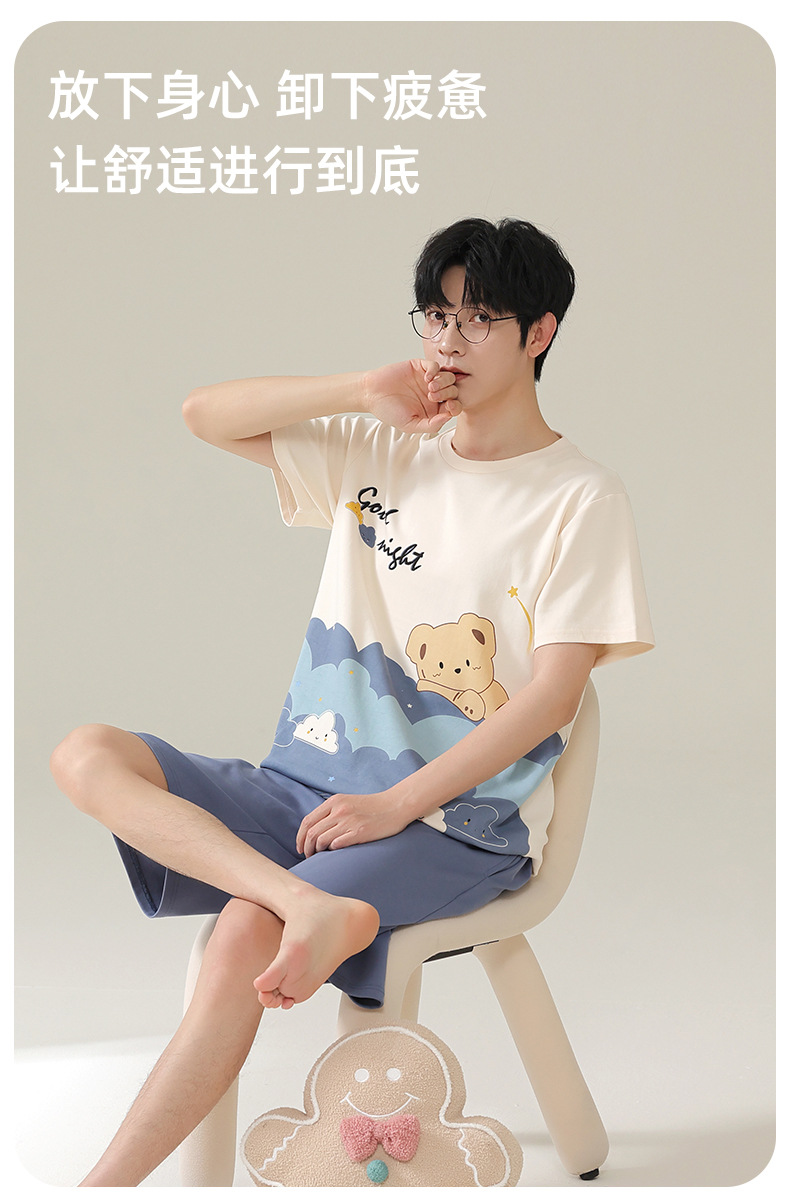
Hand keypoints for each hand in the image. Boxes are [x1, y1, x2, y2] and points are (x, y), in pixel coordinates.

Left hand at [296, 790, 411, 856]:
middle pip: (311, 832)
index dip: (300, 837)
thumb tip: (316, 829)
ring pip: (321, 840)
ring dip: (317, 851)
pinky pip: (337, 844)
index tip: (300, 847)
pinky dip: (331, 850)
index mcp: (334, 802)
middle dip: (306, 847)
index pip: (307, 821)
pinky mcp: (359, 832)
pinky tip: (334, 853)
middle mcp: (339, 810)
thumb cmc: (372, 806)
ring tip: (320, 857)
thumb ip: (332, 812)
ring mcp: (349, 821)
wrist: (395, 805)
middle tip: (309, 856)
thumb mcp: (348, 802)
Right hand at [363, 359, 456, 433]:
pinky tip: (426, 378)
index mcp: (434, 409)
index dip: (455, 406)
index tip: (448, 407)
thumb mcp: (410, 425)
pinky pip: (435, 365)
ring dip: (443, 382)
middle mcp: (434, 394)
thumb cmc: (389, 411)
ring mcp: (428, 380)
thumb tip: (448, 418)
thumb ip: (430, 425)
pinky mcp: (420, 367)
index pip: (454, 406)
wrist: (371, 394)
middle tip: (433, 396)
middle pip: (454, 390)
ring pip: (448, 377)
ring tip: (429, 388)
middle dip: (448, 393)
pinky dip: (435, 370)